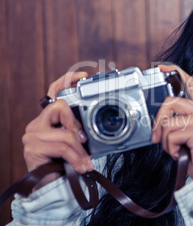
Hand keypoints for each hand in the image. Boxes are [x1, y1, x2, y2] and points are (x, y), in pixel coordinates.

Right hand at [22, 71, 93, 188]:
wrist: (52, 187)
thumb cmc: (66, 163)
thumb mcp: (77, 144)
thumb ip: (79, 131)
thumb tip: (91, 127)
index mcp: (49, 119)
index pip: (53, 93)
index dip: (66, 81)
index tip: (82, 76)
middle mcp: (38, 123)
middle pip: (60, 107)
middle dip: (76, 125)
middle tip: (84, 141)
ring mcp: (32, 135)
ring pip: (66, 133)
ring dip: (80, 151)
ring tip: (86, 163)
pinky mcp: (32, 148)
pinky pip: (62, 147)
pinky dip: (76, 158)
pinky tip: (81, 167)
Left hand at [152, 65, 192, 178]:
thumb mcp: (188, 137)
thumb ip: (179, 124)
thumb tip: (160, 121)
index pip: (191, 85)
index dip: (176, 73)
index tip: (162, 68)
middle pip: (171, 102)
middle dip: (158, 121)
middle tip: (155, 138)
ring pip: (168, 124)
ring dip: (166, 142)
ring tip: (178, 150)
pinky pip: (171, 136)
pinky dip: (171, 149)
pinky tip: (183, 154)